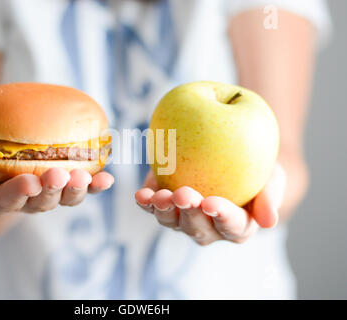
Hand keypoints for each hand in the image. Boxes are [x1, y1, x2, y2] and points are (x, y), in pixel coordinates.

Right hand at [0, 146, 113, 214]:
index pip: (6, 201)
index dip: (18, 193)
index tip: (28, 182)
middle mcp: (26, 202)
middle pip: (41, 202)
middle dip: (51, 190)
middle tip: (58, 175)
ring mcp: (49, 194)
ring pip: (65, 198)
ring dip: (77, 190)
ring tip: (86, 177)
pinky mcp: (66, 183)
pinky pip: (83, 187)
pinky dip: (96, 186)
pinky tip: (107, 179)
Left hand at [135, 164, 285, 244]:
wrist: (230, 153)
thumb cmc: (256, 168)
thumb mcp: (273, 176)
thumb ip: (270, 196)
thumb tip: (269, 222)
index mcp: (238, 226)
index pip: (232, 226)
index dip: (222, 217)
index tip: (211, 203)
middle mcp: (209, 228)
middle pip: (197, 228)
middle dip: (189, 212)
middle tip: (183, 195)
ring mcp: (183, 219)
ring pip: (171, 222)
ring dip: (163, 210)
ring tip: (159, 196)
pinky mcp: (165, 205)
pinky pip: (152, 207)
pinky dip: (146, 202)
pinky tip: (142, 194)